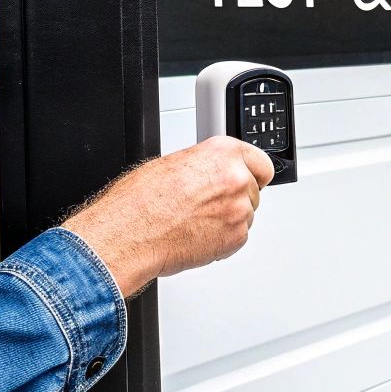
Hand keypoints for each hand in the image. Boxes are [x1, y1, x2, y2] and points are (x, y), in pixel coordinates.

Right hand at [62, 136, 274, 296]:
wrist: (129, 235)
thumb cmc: (140, 201)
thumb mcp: (173, 163)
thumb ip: (205, 165)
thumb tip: (212, 173)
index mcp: (222, 153)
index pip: (261, 162)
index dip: (252, 173)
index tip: (248, 179)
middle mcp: (236, 178)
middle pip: (253, 190)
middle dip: (235, 198)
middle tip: (206, 205)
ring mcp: (239, 210)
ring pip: (246, 215)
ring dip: (228, 219)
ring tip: (195, 221)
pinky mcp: (235, 238)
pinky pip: (238, 237)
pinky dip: (222, 239)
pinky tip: (197, 234)